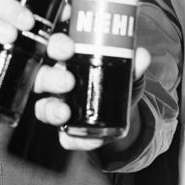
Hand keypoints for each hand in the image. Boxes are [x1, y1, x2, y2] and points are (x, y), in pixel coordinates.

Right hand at [34, 43, 151, 150]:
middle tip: (68, 80)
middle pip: (42, 76)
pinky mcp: (67, 131)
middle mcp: (58, 81)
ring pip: (43, 107)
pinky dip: (74, 140)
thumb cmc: (116, 80)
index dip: (57, 45)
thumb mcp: (127, 69)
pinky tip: (88, 139)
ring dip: (52, 109)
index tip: (68, 47)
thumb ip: (134, 63)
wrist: (124, 111)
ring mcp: (59, 106)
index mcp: (69, 60)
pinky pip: (64, 137)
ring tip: (65, 112)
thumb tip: (142, 56)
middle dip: (52, 78)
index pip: (55, 46)